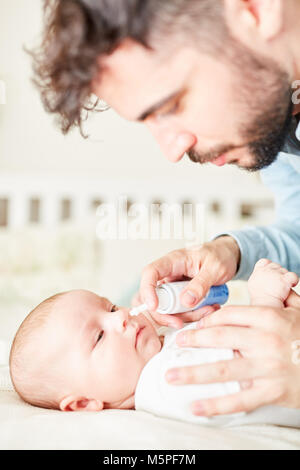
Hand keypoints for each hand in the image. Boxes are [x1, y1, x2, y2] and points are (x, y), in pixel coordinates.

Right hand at [138, 236, 239, 328]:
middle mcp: (169, 274)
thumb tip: (186, 301)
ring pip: (168, 308)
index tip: (154, 306)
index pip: (151, 272)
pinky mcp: (181, 296)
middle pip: (155, 297)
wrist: (228, 256)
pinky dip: (192, 315)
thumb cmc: (219, 255)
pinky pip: (180, 311)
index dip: (147, 289)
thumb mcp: (215, 268)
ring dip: (185, 316)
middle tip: (182, 321)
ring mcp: (173, 287)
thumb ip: (201, 284)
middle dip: (168, 313)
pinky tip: (207, 309)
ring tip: (208, 309)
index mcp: (173, 261)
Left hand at [165, 290, 299, 416]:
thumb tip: (268, 273)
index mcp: (269, 318)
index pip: (228, 315)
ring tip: (171, 376)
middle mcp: (266, 340)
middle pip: (220, 337)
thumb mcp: (298, 310)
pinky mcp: (273, 391)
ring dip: (193, 373)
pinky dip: (216, 405)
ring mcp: (268, 367)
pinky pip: (240, 399)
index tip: (193, 327)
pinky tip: (196, 407)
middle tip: (175, 344)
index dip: (207, 321)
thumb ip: (281, 294)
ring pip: (223, 369)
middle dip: (193, 340)